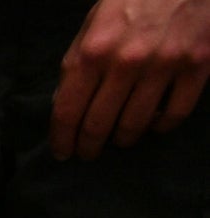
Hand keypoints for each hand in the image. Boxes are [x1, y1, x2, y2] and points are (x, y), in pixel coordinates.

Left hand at [51, 0, 209, 157]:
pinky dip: (160, 127)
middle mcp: (126, 62)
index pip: (68, 112)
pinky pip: (174, 114)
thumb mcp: (93, 23)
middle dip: (89, 147)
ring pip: (134, 126)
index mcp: (94, 51)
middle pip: (98, 125)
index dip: (62, 139)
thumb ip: (77, 62)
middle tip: (88, 153)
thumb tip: (63, 104)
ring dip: (123, 139)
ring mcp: (164, 65)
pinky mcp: (197, 65)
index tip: (62, 152)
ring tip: (119, 139)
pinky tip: (153, 125)